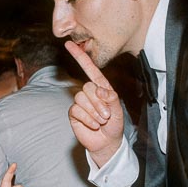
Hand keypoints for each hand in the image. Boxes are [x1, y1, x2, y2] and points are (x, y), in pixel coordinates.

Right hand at [64, 40, 124, 165]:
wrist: (106, 142)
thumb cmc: (114, 125)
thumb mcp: (118, 111)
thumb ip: (111, 98)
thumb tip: (100, 90)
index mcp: (101, 87)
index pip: (89, 68)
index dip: (79, 56)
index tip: (69, 44)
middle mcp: (89, 92)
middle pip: (88, 87)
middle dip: (98, 103)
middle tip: (106, 116)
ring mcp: (80, 102)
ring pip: (81, 98)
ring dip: (94, 113)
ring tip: (100, 121)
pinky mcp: (73, 113)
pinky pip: (77, 110)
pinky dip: (87, 119)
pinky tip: (93, 125)